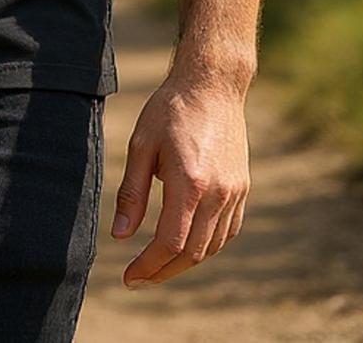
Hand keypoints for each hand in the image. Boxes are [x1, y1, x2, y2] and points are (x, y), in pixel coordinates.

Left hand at [110, 71, 249, 286]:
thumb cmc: (171, 109)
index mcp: (190, 183)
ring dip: (184, 262)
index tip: (128, 277)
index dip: (148, 267)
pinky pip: (226, 231)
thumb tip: (120, 236)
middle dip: (163, 272)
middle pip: (192, 254)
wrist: (212, 85)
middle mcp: (218, 193)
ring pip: (212, 247)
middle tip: (139, 278)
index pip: (170, 243)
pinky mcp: (242, 188)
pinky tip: (187, 244)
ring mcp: (234, 192)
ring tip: (158, 264)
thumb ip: (132, 193)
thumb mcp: (141, 145)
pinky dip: (206, 246)